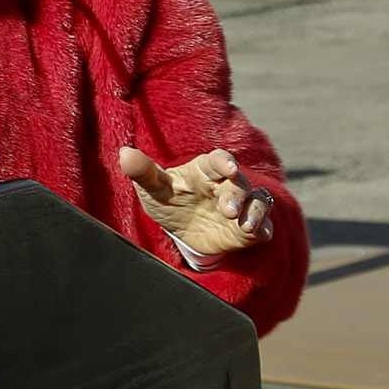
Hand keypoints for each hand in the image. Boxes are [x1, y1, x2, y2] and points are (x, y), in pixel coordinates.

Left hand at [117, 145, 275, 258]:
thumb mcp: (153, 188)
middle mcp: (226, 185)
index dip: (225, 162)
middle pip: (239, 183)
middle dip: (237, 195)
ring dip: (255, 212)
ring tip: (246, 226)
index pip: (218, 160)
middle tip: (228, 210)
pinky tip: (258, 234)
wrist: (180, 229)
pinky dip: (263, 228)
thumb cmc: (168, 199)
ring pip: (258, 202)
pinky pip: (263, 224)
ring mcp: (241, 205)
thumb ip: (143, 172)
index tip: (229, 167)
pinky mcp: (248, 227)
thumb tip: (125, 153)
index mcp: (204, 170)